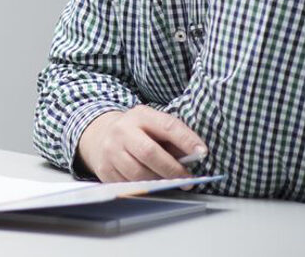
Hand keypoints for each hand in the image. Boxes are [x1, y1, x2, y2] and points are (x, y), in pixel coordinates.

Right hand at [77, 105, 206, 181]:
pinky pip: (127, 184)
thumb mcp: (155, 126)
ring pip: (138, 173)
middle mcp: (122, 131)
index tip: (202, 152)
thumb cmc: (138, 132)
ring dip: (159, 182)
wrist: (102, 135)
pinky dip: (143, 187)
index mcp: (140, 116)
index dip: (186, 140)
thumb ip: (174, 139)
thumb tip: (195, 155)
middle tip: (187, 179)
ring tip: (170, 182)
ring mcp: (109, 150)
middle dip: (172, 169)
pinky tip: (151, 184)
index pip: (167, 126)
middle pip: (149, 153)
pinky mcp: (104, 168)